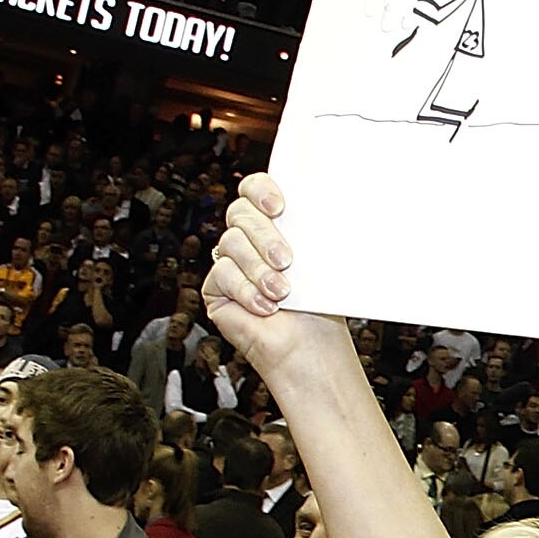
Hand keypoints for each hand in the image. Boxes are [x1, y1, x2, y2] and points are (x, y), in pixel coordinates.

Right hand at [203, 175, 358, 385]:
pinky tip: (266, 307)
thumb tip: (322, 197)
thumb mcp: (320, 255)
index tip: (279, 206)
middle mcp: (249, 241)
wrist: (310, 348)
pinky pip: (221, 274)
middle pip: (240, 213)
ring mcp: (230, 263)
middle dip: (265, 236)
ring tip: (282, 292)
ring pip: (230, 243)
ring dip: (260, 269)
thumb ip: (310, 224)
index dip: (260, 190)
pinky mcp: (216, 289)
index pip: (253, 189)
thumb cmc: (320, 306)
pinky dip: (246, 291)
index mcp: (275, 224)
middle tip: (287, 260)